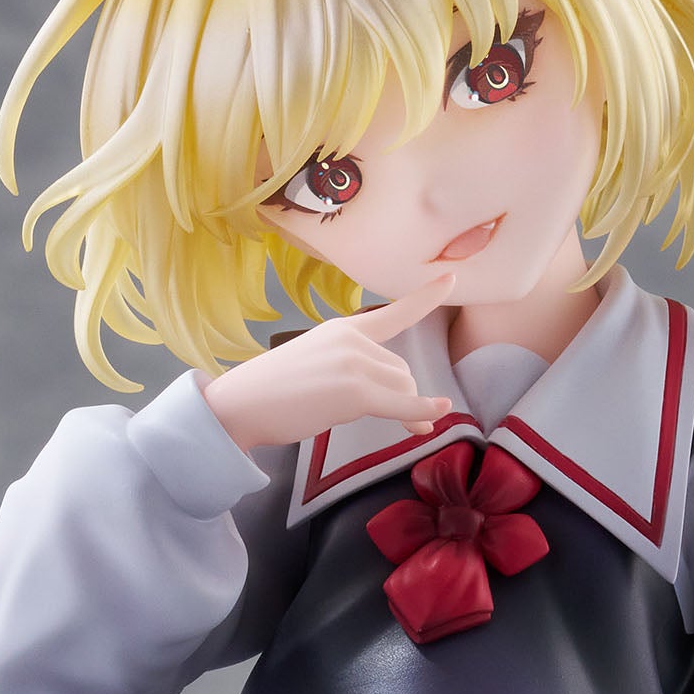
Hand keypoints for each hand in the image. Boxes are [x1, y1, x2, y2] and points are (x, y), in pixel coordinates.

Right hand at [200, 280, 455, 452]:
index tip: (452, 277)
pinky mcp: (356, 393)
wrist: (241, 404)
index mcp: (343, 329)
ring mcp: (355, 364)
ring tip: (356, 417)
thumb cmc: (274, 391)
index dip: (426, 297)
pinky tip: (435, 417)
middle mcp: (353, 341)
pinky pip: (401, 406)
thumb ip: (354, 370)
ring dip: (398, 409)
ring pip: (402, 389)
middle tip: (383, 416)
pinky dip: (421, 412)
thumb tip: (400, 404)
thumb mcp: (317, 363)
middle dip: (400, 395)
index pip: (394, 313)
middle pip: (401, 370)